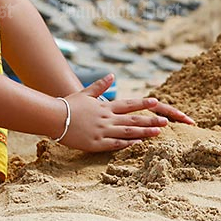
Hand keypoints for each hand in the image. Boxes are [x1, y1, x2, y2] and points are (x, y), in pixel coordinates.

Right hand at [56, 75, 196, 152]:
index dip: (142, 103)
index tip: (156, 102)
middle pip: (132, 119)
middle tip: (166, 121)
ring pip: (128, 132)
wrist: (54, 117)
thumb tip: (112, 75)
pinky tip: (138, 143)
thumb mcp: (85, 92)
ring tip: (158, 132)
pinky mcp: (96, 143)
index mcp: (105, 106)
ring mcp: (102, 131)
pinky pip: (115, 144)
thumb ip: (100, 86)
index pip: (128, 104)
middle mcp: (106, 118)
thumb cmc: (68, 104)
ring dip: (144, 132)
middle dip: (150, 120)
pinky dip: (128, 143)